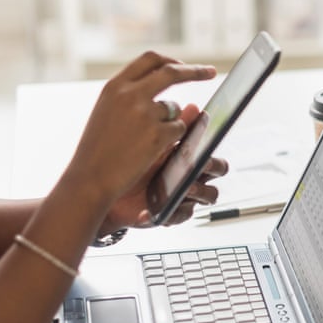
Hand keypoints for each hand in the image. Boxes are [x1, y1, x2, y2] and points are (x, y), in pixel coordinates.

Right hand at [68, 51, 216, 204]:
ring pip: (175, 108)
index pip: (149, 59)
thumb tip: (158, 82)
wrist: (90, 179)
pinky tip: (151, 151)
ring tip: (146, 142)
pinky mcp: (157, 135)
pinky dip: (172, 139)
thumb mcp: (105, 112)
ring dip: (171, 121)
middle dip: (195, 70)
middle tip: (211, 72)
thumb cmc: (96, 151)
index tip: (183, 65)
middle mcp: (130, 94)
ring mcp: (145, 114)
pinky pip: (179, 129)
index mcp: (114, 87)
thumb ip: (128, 95)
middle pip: (171, 71)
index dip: (170, 60)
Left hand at [99, 105, 228, 231]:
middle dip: (211, 167)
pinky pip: (182, 214)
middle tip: (197, 164)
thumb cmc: (129, 162)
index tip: (202, 146)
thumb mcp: (151, 143)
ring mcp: (183, 194)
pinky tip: (148, 210)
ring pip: (209, 194)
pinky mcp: (171, 213)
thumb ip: (173, 127)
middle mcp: (190, 174)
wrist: (104, 187)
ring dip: (197, 190)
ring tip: (182, 187)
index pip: (212, 151)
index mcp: (188, 156)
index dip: (212, 148)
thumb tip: (193, 107)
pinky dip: (168, 213)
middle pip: (218, 170)